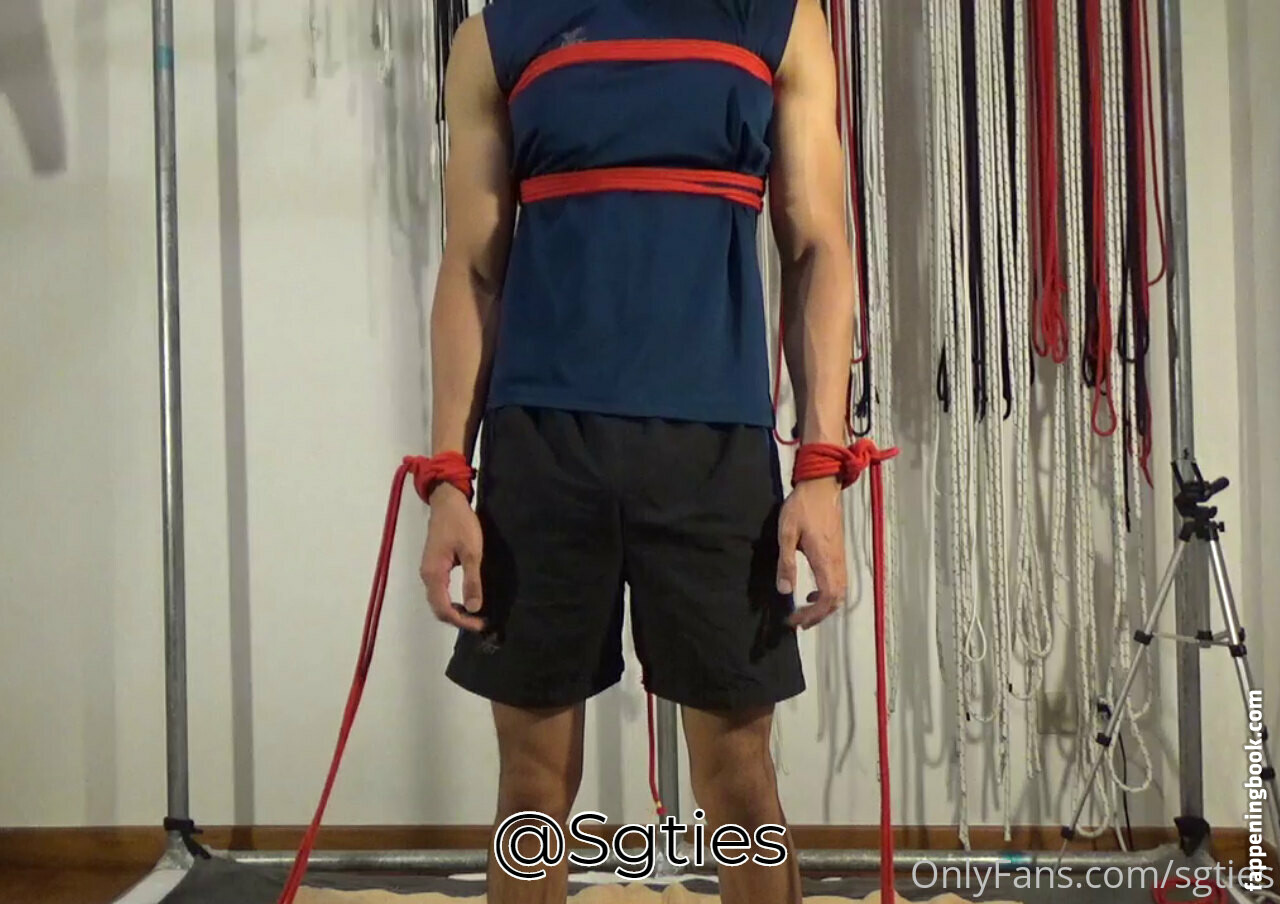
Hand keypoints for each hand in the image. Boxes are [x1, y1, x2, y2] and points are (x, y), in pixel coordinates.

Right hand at [419, 484, 485, 632]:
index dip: (462, 621)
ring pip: (438, 601)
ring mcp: (428, 571)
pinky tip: (467, 600)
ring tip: (476, 615)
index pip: (444, 609)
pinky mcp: (433, 566)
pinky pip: (440, 591)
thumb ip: (472, 580)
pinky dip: (452, 601)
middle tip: (481, 623)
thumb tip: (475, 608)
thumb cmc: (460, 523)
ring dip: (455, 611)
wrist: (447, 502)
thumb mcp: (472, 551)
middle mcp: (427, 576)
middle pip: (438, 609)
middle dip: (459, 620)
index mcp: (434, 574)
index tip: (481, 624)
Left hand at [777, 477, 846, 629]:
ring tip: (804, 612)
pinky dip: (827, 595)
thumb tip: (784, 591)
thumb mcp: (786, 533)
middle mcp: (837, 562)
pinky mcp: (839, 553)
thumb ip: (786, 562)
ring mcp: (840, 558)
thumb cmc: (801, 508)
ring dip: (823, 607)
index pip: (827, 598)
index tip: (795, 620)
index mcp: (824, 559)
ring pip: (840, 592)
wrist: (821, 487)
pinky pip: (839, 582)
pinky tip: (811, 592)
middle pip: (836, 599)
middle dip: (818, 615)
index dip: (813, 614)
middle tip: (798, 622)